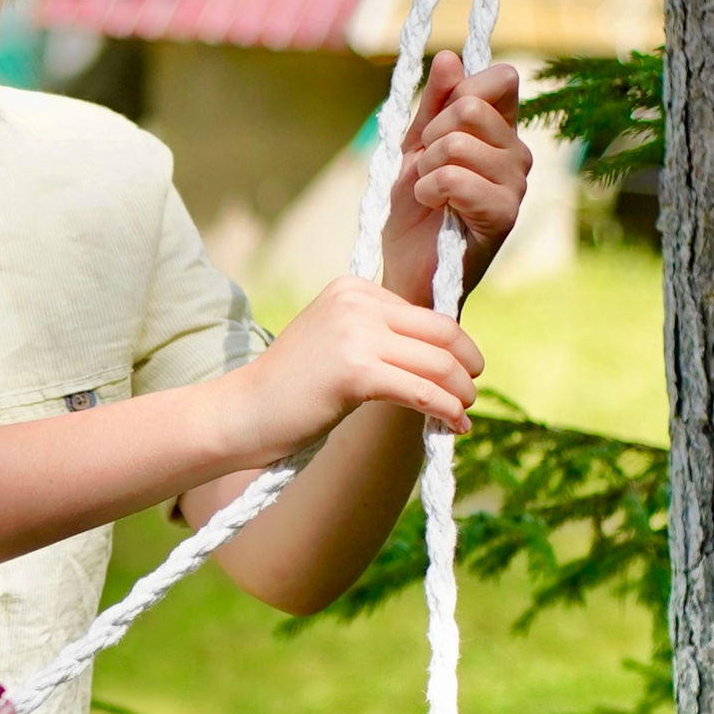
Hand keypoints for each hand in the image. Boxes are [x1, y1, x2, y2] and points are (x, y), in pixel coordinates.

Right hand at [209, 274, 483, 461]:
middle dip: (466, 364)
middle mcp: (356, 301)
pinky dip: (445, 410)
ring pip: (437, 362)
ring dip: (461, 392)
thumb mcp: (337, 342)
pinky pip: (421, 390)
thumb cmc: (289, 390)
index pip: (424, 312)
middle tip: (471, 393)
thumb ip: (378, 335)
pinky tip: (453, 426)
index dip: (452, 345)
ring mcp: (355, 333)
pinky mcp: (356, 371)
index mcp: (353, 287)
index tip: (461, 373)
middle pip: (440, 331)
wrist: (241, 414)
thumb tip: (438, 354)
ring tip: (464, 414)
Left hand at [380, 53, 529, 307]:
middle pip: (472, 105)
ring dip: (425, 167)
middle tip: (425, 167)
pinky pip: (454, 177)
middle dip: (431, 134)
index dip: (461, 90)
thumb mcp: (415, 147)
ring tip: (428, 192)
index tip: (436, 124)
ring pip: (457, 142)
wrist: (407, 270)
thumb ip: (432, 104)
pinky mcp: (503, 214)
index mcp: (501, 132)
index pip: (502, 78)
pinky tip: (433, 207)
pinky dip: (429, 189)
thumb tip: (450, 58)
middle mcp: (517, 154)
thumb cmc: (414, 211)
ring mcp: (515, 185)